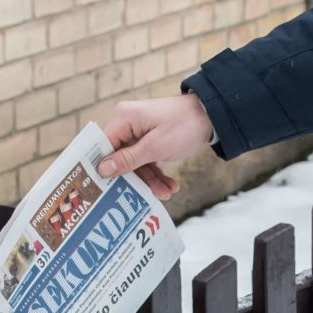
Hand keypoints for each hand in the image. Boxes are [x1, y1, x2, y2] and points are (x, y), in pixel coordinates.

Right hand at [97, 93, 213, 198]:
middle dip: (137, 178)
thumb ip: (128, 159)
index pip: (104, 147)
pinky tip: (170, 185)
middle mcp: (127, 122)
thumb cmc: (184, 126)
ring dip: (151, 179)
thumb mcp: (155, 147)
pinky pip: (147, 159)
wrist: (211, 115)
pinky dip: (157, 172)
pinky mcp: (150, 138)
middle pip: (121, 158)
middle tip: (149, 196)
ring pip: (136, 162)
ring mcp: (139, 131)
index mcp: (123, 118)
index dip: (104, 168)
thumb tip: (102, 169)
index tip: (105, 190)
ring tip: (167, 192)